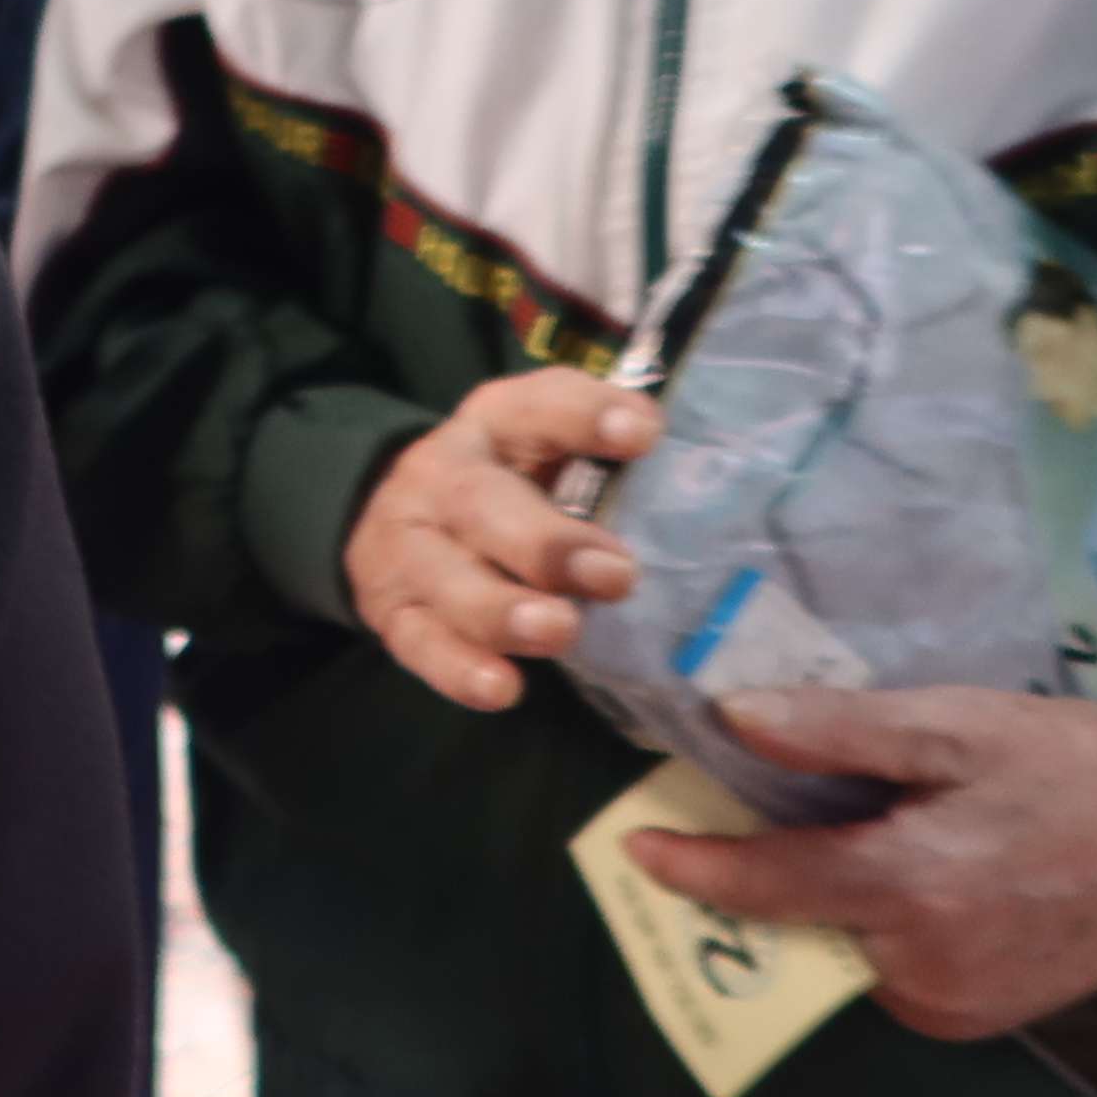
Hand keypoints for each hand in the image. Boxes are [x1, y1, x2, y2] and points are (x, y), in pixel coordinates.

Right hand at [346, 370, 662, 708]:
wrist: (397, 517)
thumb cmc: (508, 486)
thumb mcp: (547, 448)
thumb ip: (609, 462)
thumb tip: (702, 483)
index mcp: (494, 426)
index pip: (537, 408)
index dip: (587, 417)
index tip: (644, 434)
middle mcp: (441, 479)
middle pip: (480, 503)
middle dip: (546, 543)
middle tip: (616, 574)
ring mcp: (408, 548)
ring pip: (446, 579)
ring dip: (502, 609)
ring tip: (559, 631)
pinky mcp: (394, 611)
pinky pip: (419, 643)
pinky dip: (457, 668)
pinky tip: (502, 688)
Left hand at [626, 688, 1096, 1039]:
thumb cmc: (1073, 768)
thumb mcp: (955, 727)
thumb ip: (838, 729)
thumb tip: (731, 716)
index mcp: (913, 889)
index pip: (769, 887)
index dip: (696, 869)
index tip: (636, 849)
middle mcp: (923, 967)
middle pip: (800, 921)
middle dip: (757, 879)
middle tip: (732, 822)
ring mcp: (953, 1004)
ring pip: (843, 952)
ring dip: (826, 904)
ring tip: (849, 839)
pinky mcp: (977, 1019)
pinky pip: (890, 975)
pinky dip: (877, 931)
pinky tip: (909, 881)